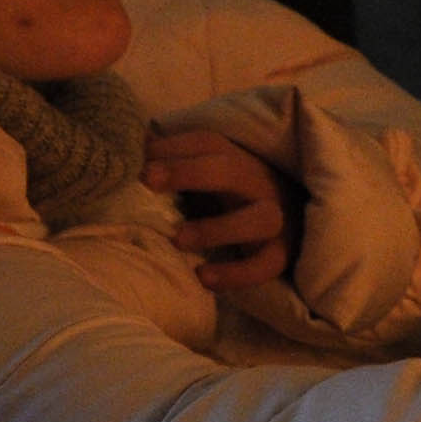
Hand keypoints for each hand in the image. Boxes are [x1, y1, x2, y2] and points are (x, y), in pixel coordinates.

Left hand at [145, 127, 300, 290]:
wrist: (290, 223)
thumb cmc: (231, 196)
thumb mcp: (209, 173)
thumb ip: (175, 163)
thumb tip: (129, 147)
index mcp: (239, 159)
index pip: (209, 143)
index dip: (175, 146)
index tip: (141, 157)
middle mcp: (260, 183)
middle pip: (231, 171)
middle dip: (188, 173)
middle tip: (147, 180)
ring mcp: (276, 219)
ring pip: (259, 219)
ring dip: (218, 228)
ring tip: (179, 240)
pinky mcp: (282, 253)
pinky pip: (266, 265)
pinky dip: (237, 273)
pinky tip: (203, 277)